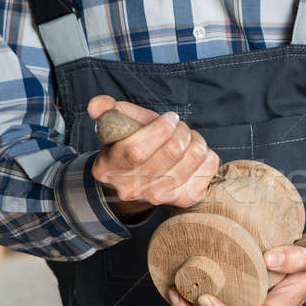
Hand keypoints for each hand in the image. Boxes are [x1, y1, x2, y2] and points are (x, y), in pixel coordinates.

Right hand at [88, 95, 219, 219]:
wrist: (135, 183)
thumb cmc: (128, 146)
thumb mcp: (114, 127)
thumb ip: (106, 110)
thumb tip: (96, 106)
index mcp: (109, 168)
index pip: (137, 150)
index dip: (159, 129)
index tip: (170, 117)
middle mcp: (133, 189)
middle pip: (172, 153)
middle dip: (181, 130)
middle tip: (178, 126)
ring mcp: (159, 197)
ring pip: (195, 157)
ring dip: (196, 140)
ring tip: (187, 138)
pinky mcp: (184, 199)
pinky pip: (209, 168)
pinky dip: (207, 155)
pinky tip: (194, 154)